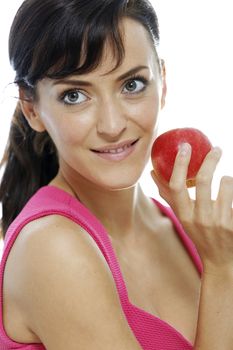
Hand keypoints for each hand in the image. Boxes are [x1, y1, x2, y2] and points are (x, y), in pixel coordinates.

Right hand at [151, 143, 232, 274]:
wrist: (221, 260)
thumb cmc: (199, 233)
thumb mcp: (182, 216)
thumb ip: (168, 195)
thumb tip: (152, 172)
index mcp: (183, 215)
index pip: (176, 186)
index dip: (179, 164)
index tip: (184, 146)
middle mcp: (199, 218)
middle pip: (203, 180)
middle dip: (210, 160)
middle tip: (216, 149)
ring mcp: (219, 222)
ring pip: (225, 184)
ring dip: (227, 178)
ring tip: (226, 181)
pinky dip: (232, 187)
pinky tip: (230, 192)